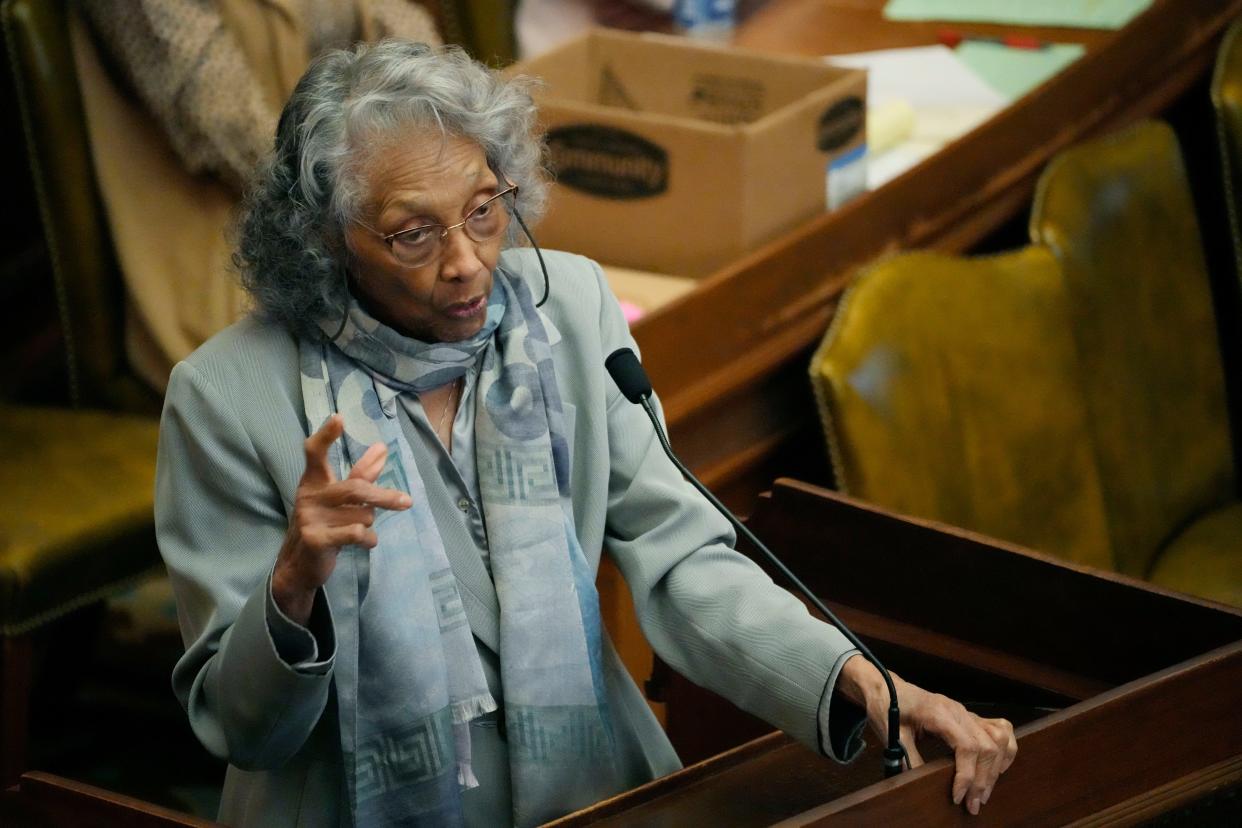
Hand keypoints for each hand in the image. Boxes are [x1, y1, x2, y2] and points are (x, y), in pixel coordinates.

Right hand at [272, 414, 411, 623]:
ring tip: (360, 531)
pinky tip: (366, 542)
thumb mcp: (341, 499)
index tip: (339, 418)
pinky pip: (356, 534)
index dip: (326, 436)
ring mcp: (309, 518)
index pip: (315, 453)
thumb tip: (382, 448)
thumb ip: (361, 474)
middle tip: (407, 502)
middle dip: (384, 497)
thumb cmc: (324, 524)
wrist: (300, 565)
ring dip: (369, 524)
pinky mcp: (315, 539)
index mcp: (314, 481)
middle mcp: (309, 495)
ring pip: (361, 515)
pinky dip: (368, 539)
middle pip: (356, 489)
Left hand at [839, 654, 1016, 815]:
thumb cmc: (887, 707)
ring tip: (984, 792)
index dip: (967, 775)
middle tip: (973, 804)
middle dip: (983, 779)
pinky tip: (999, 767)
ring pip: (998, 738)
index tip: (959, 796)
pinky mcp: (970, 716)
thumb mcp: (893, 735)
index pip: (966, 746)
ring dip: (996, 768)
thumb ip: (909, 759)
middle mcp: (958, 710)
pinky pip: (999, 729)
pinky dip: (1005, 749)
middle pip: (986, 746)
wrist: (886, 687)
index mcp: (939, 713)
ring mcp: (966, 712)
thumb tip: (921, 785)